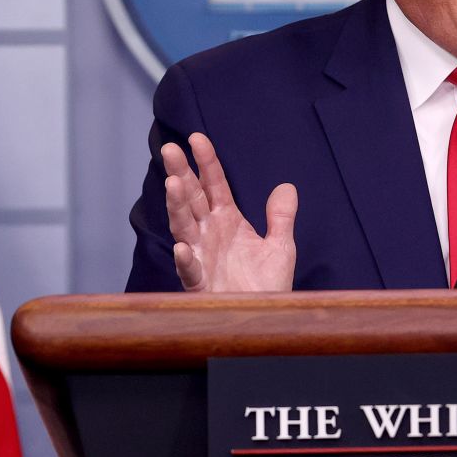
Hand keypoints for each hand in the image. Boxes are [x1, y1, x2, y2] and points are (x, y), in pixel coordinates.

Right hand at [163, 132, 296, 291]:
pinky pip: (190, 270)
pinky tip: (184, 247)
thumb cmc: (268, 286)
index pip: (214, 185)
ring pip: (184, 226)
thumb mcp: (281, 246)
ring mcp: (202, 257)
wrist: (265, 318)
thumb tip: (286, 186)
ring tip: (173, 183)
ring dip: (177, 206)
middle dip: (181, 174)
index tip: (197, 138)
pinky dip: (186, 259)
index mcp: (228, 221)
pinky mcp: (200, 284)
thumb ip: (281, 217)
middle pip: (192, 198)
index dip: (206, 162)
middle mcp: (210, 234)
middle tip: (169, 149)